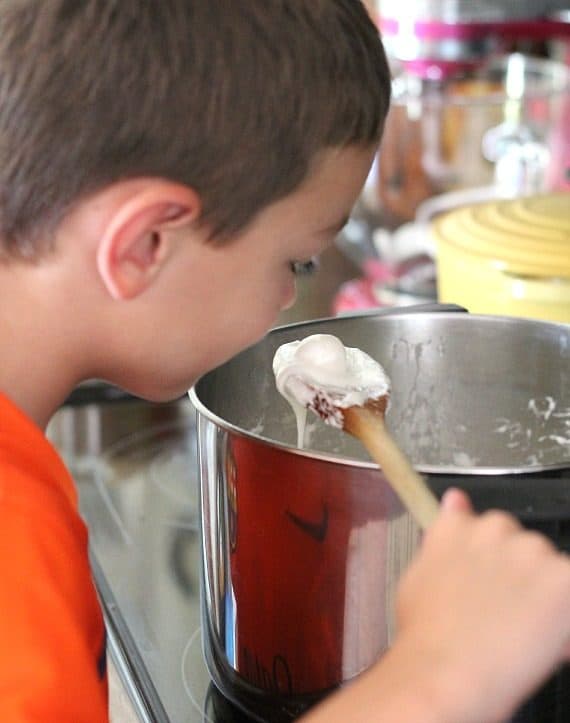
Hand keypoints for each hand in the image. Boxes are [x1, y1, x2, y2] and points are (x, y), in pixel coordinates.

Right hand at [395, 489, 569, 722]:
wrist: (446, 671)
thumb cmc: (427, 636)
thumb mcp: (417, 578)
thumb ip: (442, 537)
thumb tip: (454, 502)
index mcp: (455, 528)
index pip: (478, 520)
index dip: (486, 554)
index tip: (487, 576)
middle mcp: (493, 529)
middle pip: (519, 542)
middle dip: (519, 572)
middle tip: (505, 610)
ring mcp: (529, 551)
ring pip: (550, 565)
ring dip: (544, 591)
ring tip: (522, 629)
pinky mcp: (562, 577)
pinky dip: (564, 614)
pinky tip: (544, 636)